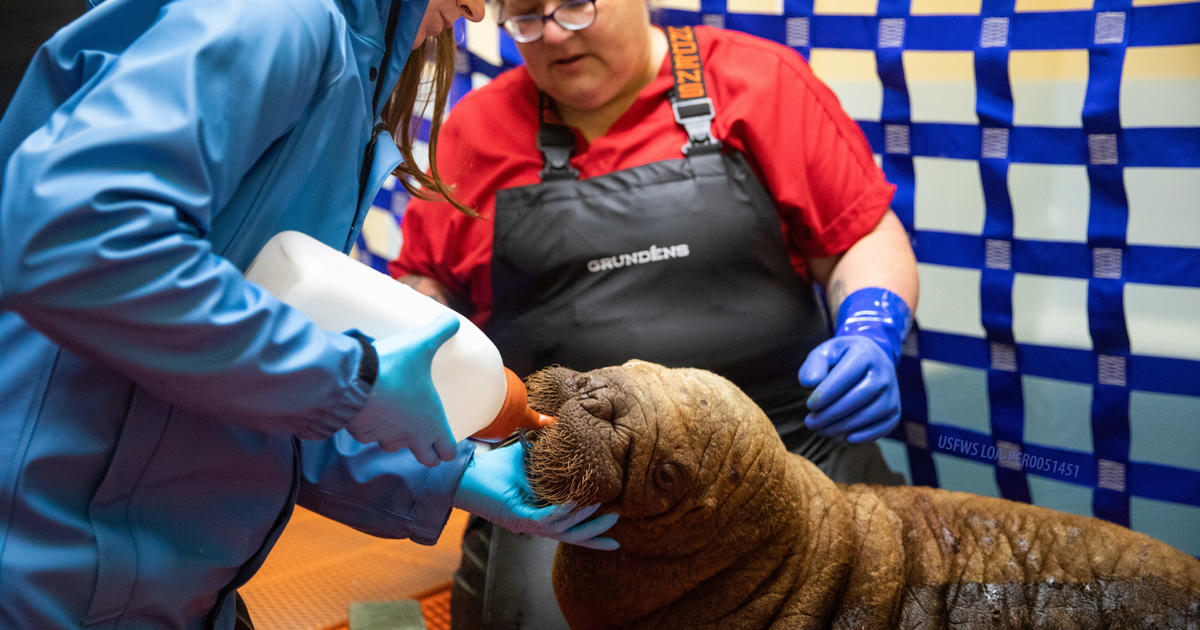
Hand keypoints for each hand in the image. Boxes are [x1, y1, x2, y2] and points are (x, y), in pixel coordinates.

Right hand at [346, 313, 458, 465]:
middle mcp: (411, 437)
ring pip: (393, 446)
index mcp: (432, 423)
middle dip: (426, 450)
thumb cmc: (395, 367)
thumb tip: (454, 320)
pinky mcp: (361, 433)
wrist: (354, 380)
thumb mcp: (422, 344)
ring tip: (394, 417)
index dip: (448, 448)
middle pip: (425, 459)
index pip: (447, 452)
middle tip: (424, 436)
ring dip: (395, 436)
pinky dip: (370, 427)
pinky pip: (368, 435)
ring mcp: (384, 438)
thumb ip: (440, 331)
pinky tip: (368, 411)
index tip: (446, 442)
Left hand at [453, 442, 619, 549]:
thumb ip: (544, 448)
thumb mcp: (525, 456)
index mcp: (538, 513)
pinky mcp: (516, 517)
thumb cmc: (491, 467)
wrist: (463, 472)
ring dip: (584, 522)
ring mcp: (525, 522)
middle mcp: (534, 522)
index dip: (592, 533)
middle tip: (617, 525)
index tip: (616, 537)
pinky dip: (562, 513)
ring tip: (605, 510)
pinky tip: (577, 505)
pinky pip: (545, 519)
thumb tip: (560, 425)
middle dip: (595, 533)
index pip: (570, 527)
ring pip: (562, 530)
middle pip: (571, 535)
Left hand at [799, 336, 899, 442]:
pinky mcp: (895, 409)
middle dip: (831, 414)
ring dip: (844, 426)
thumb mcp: (826, 353)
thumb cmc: (842, 359)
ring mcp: (892, 392)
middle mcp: (884, 372)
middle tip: (810, 422)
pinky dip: (866, 435)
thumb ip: (814, 365)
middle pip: (859, 397)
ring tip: (821, 430)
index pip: (846, 376)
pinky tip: (846, 438)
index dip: (826, 394)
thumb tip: (809, 383)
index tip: (809, 405)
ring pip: (871, 414)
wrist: (871, 360)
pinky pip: (885, 426)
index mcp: (865, 354)